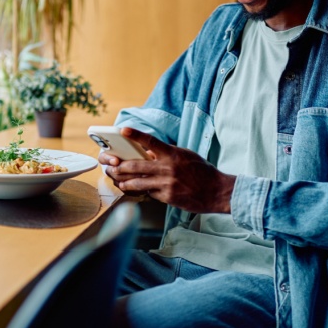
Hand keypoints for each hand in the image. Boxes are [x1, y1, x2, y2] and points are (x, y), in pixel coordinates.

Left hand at [102, 127, 235, 213]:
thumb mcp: (186, 155)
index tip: (122, 130)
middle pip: (136, 165)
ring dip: (123, 181)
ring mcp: (167, 183)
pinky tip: (133, 189)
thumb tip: (151, 149)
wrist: (216, 191)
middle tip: (111, 165)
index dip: (135, 135)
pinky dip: (140, 191)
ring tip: (116, 180)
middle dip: (120, 166)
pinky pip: (148, 193)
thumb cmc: (202, 171)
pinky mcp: (167, 197)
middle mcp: (168, 168)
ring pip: (137, 182)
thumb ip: (169, 152)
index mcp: (172, 154)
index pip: (150, 141)